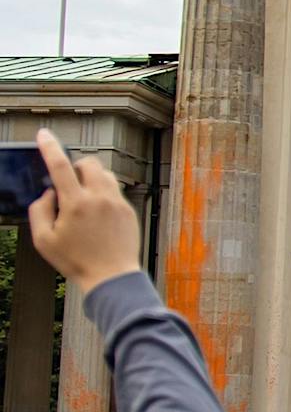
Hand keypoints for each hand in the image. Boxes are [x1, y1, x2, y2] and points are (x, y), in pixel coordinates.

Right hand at [27, 130, 142, 294]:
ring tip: (82, 199)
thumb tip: (48, 194)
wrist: (111, 276)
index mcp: (76, 203)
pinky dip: (103, 193)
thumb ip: (39, 211)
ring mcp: (117, 202)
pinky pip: (115, 190)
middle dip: (76, 166)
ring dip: (91, 178)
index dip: (50, 147)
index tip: (44, 135)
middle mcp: (100, 198)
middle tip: (68, 182)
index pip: (60, 166)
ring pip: (105, 174)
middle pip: (88, 163)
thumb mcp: (44, 240)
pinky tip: (96, 213)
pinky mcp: (128, 210)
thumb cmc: (76, 261)